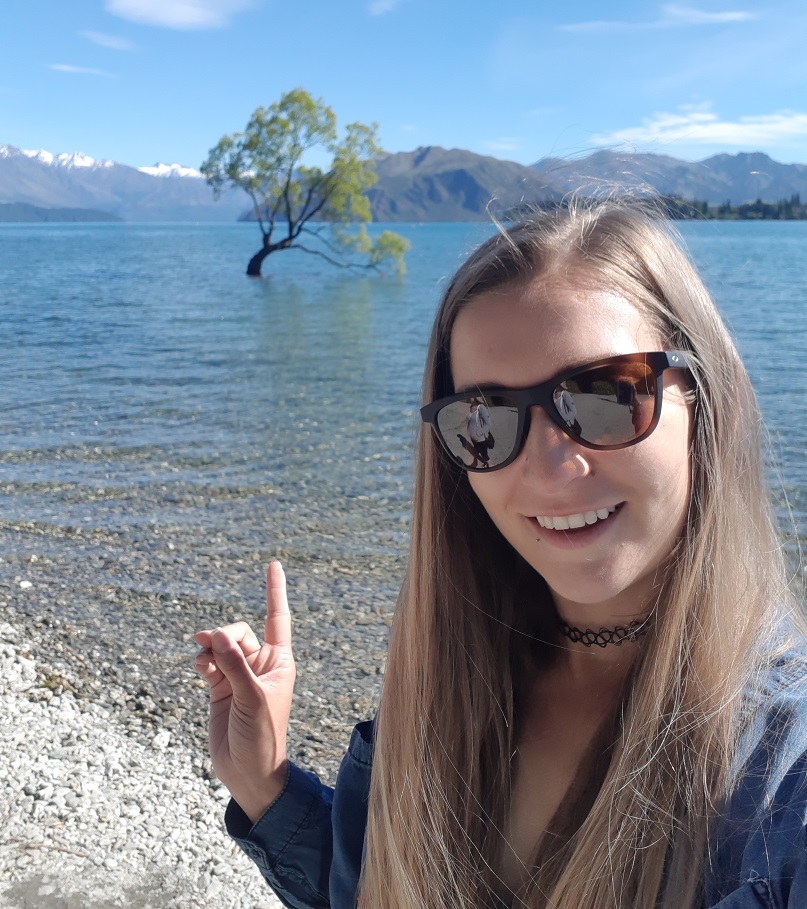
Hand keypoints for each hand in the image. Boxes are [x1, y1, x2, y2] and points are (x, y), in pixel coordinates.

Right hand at [194, 560, 295, 823]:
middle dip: (225, 635)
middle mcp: (260, 664)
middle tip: (211, 645)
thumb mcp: (252, 699)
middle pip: (240, 631)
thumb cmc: (263, 737)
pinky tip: (201, 667)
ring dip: (210, 648)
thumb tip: (216, 635)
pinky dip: (202, 661)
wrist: (249, 772)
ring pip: (222, 645)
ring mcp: (239, 675)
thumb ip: (234, 665)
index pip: (278, 618)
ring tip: (203, 660)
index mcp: (280, 661)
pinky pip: (209, 662)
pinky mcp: (220, 688)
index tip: (273, 564)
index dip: (274, 591)